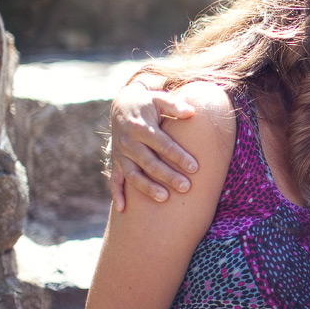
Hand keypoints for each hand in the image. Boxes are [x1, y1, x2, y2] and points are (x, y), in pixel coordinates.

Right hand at [109, 80, 197, 211]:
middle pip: (149, 163)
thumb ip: (174, 105)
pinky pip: (114, 180)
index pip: (163, 144)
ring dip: (147, 188)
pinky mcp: (116, 161)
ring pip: (133, 175)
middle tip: (186, 187)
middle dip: (168, 176)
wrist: (122, 104)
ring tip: (164, 199)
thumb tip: (192, 111)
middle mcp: (128, 142)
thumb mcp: (159, 98)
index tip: (195, 168)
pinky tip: (124, 210)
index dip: (178, 156)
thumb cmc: (148, 103)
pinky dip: (117, 195)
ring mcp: (121, 154)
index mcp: (141, 127)